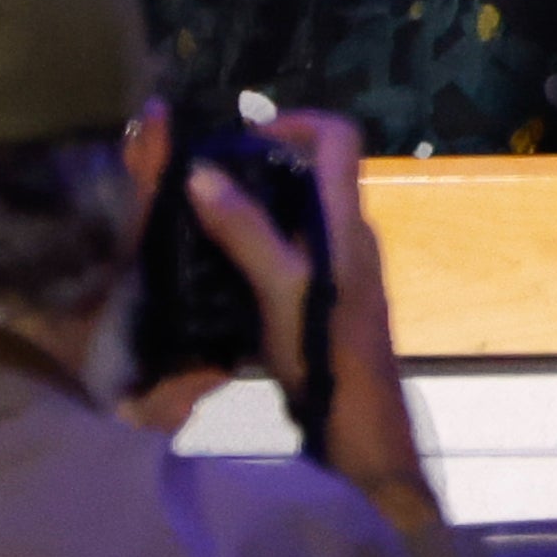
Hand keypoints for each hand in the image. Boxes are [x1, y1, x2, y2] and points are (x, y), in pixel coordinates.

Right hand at [127, 109, 440, 546]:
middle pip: (314, 175)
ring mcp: (341, 273)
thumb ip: (246, 232)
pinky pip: (291, 257)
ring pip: (298, 218)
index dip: (296, 122)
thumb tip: (202, 173)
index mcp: (348, 223)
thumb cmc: (328, 357)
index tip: (244, 137)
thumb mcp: (282, 290)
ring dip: (253, 211)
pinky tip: (215, 273)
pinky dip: (256, 251)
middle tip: (202, 182)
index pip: (340, 138)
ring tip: (197, 222)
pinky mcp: (325, 305)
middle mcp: (350, 238)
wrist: (360, 434)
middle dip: (260, 167)